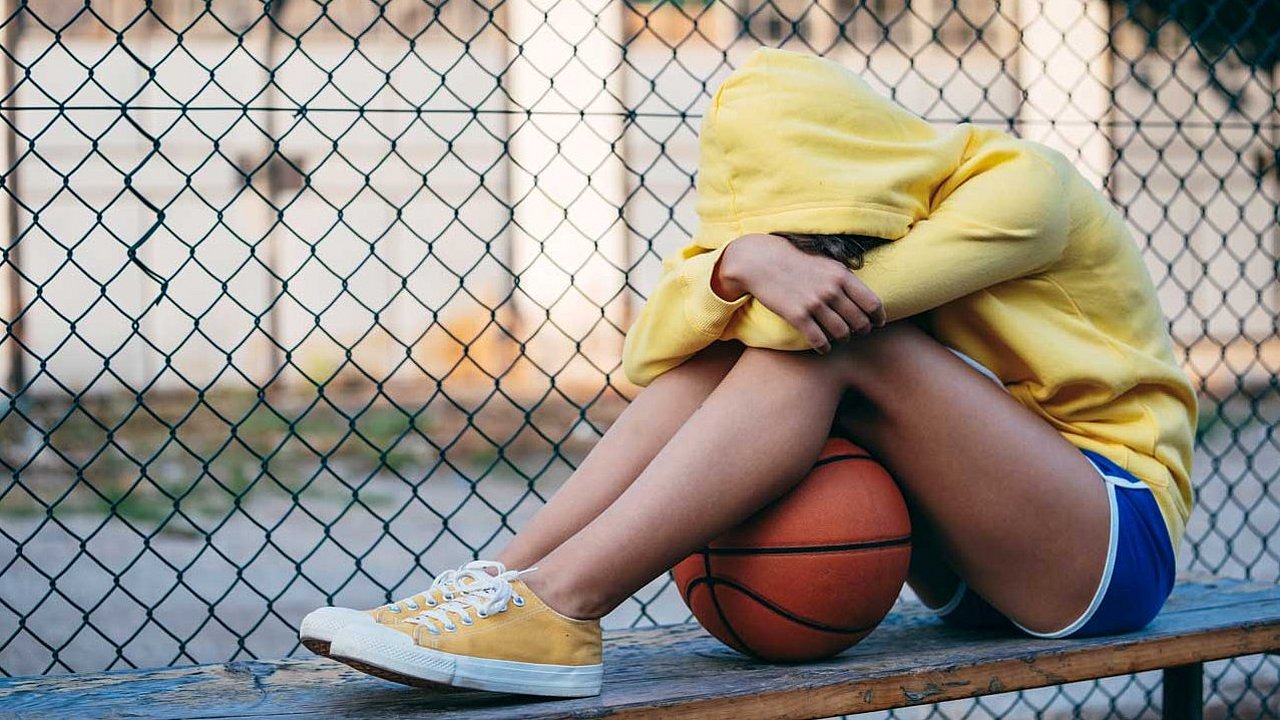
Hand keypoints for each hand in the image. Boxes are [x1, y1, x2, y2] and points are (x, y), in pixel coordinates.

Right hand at [717, 233, 885, 352]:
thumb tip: (865, 299)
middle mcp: (831, 290)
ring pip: (842, 333)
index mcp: (842, 275)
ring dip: (843, 338)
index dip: (878, 317)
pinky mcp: (797, 316)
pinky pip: (819, 340)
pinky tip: (823, 347)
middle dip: (861, 330)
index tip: (877, 323)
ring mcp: (814, 304)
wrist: (761, 261)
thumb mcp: (826, 263)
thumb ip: (845, 279)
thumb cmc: (795, 261)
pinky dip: (824, 347)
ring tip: (839, 337)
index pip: (872, 303)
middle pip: (859, 321)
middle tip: (857, 332)